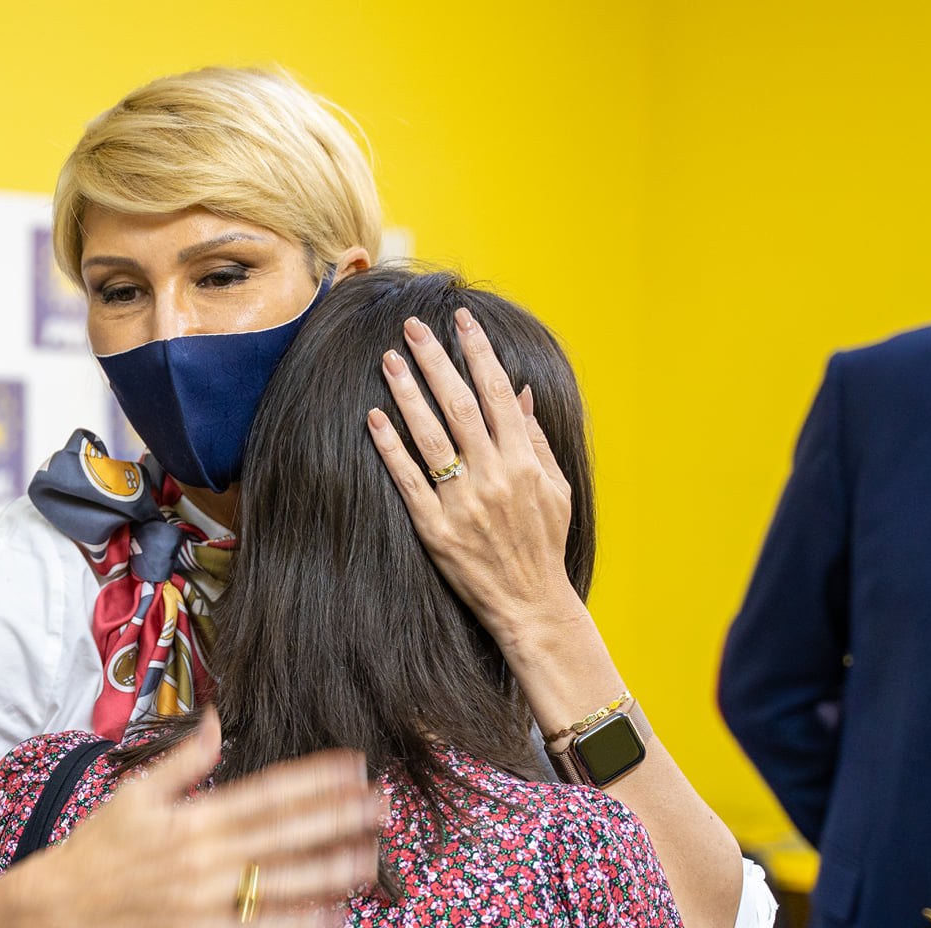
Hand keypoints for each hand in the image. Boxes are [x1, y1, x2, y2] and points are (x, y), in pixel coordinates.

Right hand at [28, 708, 379, 927]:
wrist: (59, 904)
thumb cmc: (99, 844)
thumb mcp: (136, 791)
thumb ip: (184, 758)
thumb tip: (217, 717)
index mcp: (192, 816)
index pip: (266, 792)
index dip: (313, 779)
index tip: (353, 765)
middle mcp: (204, 855)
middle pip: (284, 833)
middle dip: (337, 817)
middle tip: (383, 804)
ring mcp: (204, 899)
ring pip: (279, 881)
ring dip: (330, 870)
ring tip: (372, 856)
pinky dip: (297, 927)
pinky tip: (334, 919)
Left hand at [367, 309, 581, 652]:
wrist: (530, 603)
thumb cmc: (544, 543)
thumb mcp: (555, 489)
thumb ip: (534, 439)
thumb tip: (518, 391)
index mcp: (522, 462)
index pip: (497, 392)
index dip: (478, 351)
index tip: (462, 320)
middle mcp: (493, 476)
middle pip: (459, 405)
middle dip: (435, 360)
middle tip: (412, 327)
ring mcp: (462, 503)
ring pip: (430, 437)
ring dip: (408, 394)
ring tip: (389, 361)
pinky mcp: (435, 529)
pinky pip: (409, 481)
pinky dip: (391, 448)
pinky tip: (374, 418)